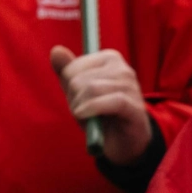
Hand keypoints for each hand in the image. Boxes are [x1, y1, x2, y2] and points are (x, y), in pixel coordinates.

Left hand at [49, 46, 152, 164]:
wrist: (124, 143)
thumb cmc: (99, 113)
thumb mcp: (77, 91)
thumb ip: (65, 70)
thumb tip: (56, 50)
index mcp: (109, 58)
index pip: (71, 68)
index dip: (67, 87)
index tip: (76, 98)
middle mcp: (122, 68)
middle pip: (79, 79)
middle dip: (74, 99)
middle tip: (82, 111)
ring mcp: (131, 87)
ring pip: (92, 89)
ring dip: (81, 108)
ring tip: (86, 117)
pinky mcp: (135, 107)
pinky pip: (111, 101)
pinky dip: (92, 109)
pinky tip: (85, 117)